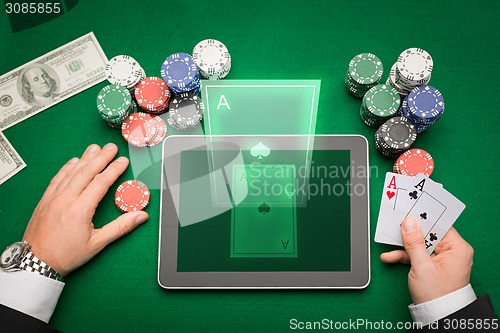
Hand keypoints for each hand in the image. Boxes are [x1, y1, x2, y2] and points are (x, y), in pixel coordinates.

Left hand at [22, 143, 147, 276]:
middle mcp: (66, 199)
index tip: (123, 161)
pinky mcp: (45, 200)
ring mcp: (53, 198)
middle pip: (86, 172)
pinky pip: (57, 178)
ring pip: (71, 172)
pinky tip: (73, 162)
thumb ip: (121, 227)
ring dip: (84, 158)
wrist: (36, 262)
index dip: (114, 170)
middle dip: (100, 157)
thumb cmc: (66, 255)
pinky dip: (66, 168)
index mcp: (80, 209)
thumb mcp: (97, 243)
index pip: (100, 182)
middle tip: (111, 147)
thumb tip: (140, 216)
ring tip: (95, 148)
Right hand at [380, 217, 472, 303]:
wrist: (439, 317)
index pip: (439, 225)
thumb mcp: (421, 266)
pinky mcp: (433, 266)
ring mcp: (442, 259)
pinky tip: (390, 257)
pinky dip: (405, 256)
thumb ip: (414, 242)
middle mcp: (452, 251)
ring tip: (388, 245)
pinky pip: (418, 255)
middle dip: (409, 233)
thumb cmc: (437, 294)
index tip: (408, 210)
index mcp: (457, 248)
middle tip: (395, 225)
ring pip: (420, 245)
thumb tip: (409, 223)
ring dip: (403, 247)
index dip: (423, 217)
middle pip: (428, 234)